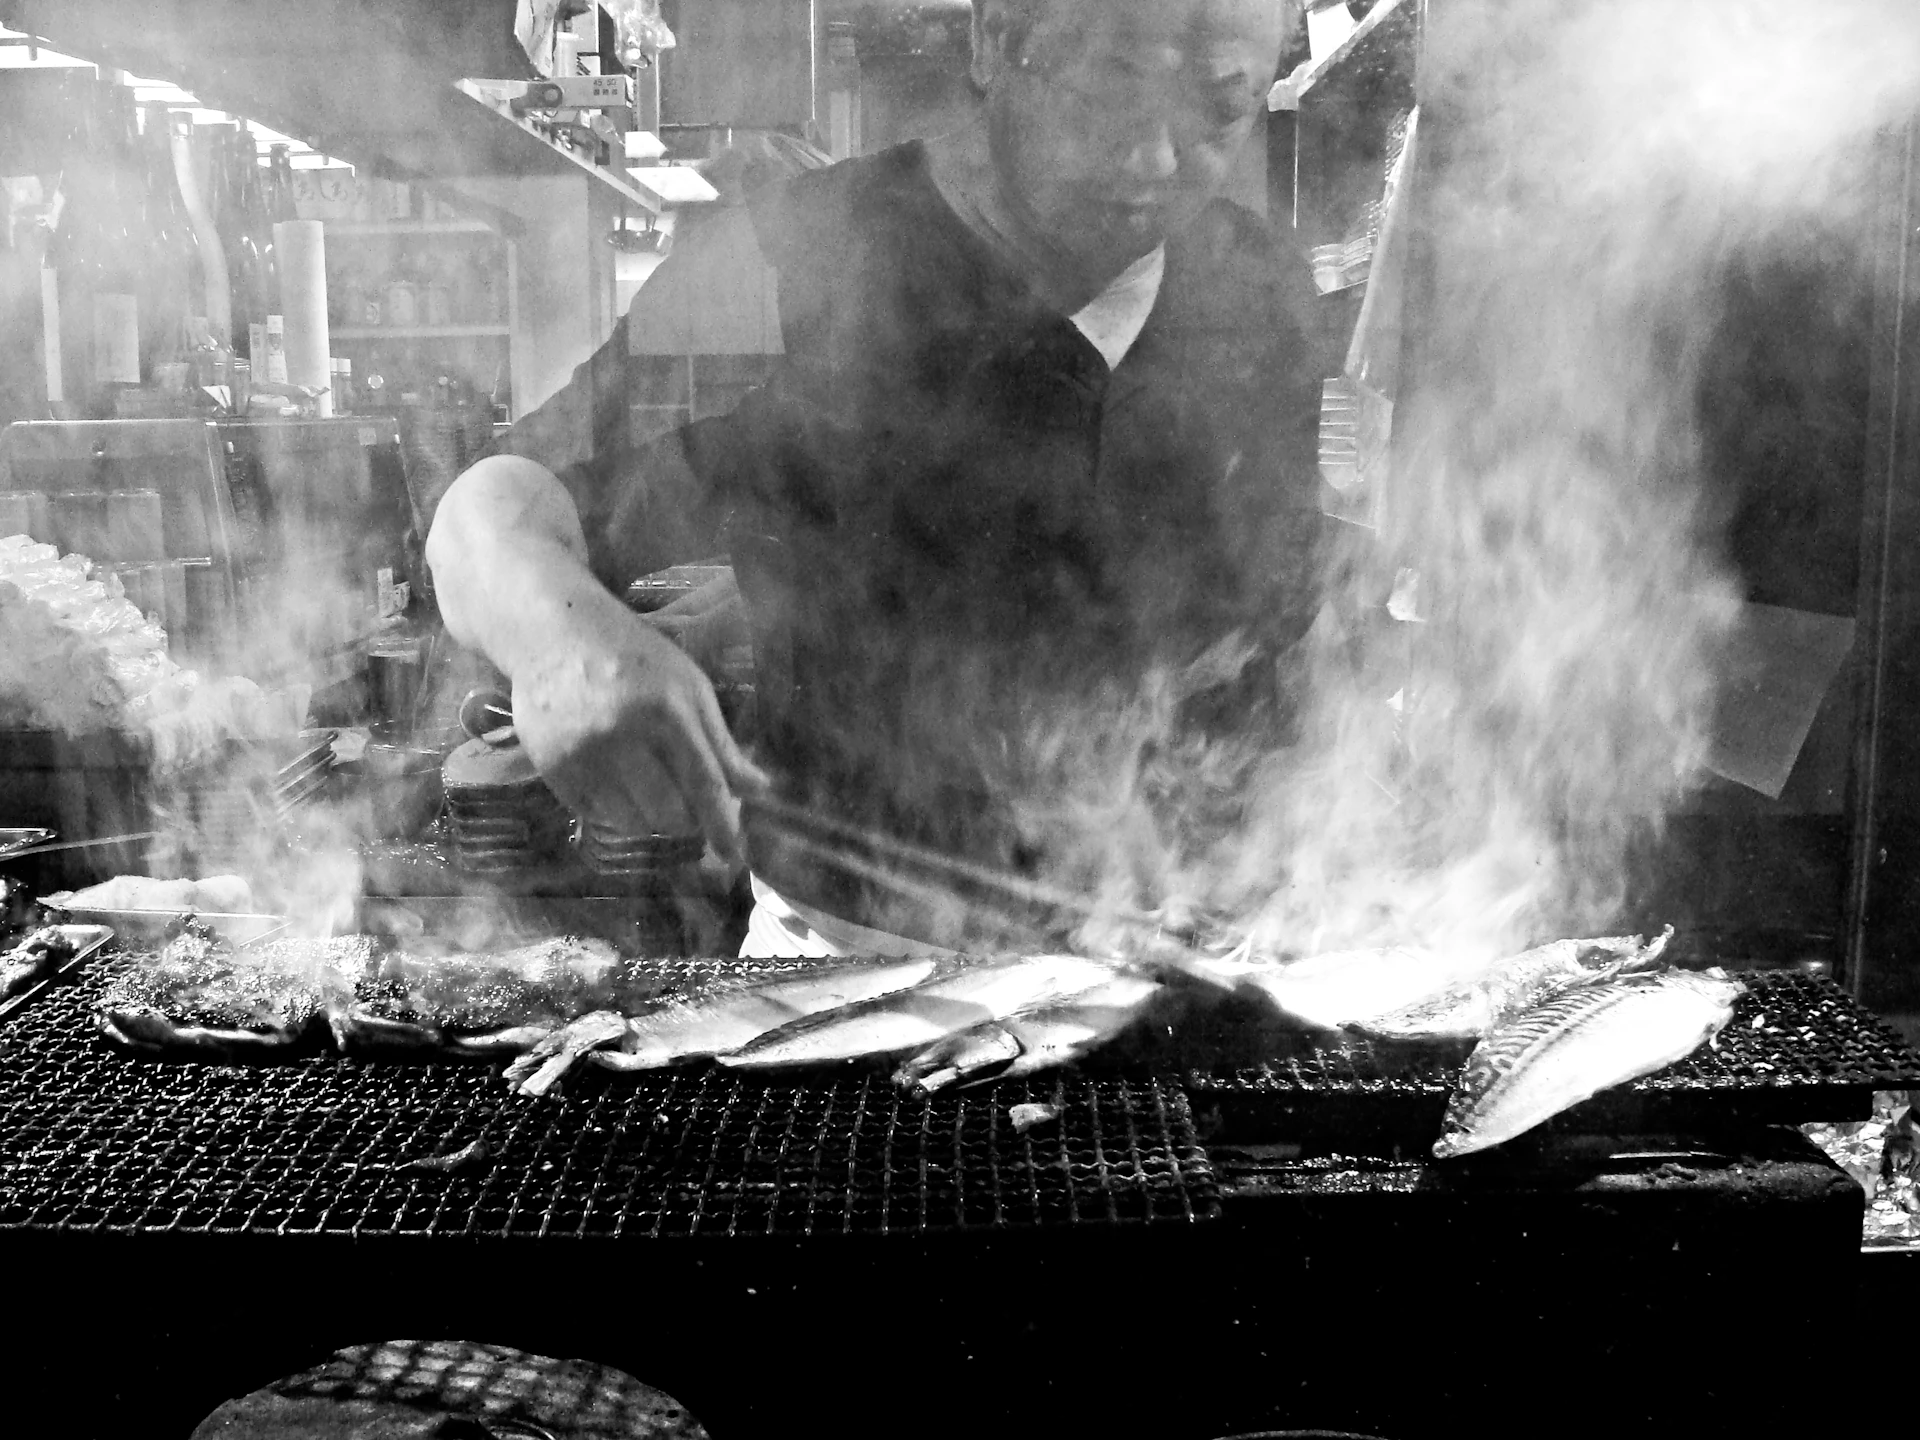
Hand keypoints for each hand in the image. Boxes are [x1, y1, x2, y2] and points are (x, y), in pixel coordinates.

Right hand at [510, 588, 769, 864]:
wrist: (556, 635)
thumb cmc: (636, 659)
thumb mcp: (690, 689)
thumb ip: (721, 745)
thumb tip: (759, 791)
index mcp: (667, 711)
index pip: (703, 783)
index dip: (722, 825)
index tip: (734, 855)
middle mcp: (623, 735)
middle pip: (668, 814)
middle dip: (686, 820)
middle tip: (688, 805)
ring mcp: (584, 754)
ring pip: (632, 822)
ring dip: (650, 818)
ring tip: (649, 785)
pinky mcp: (554, 768)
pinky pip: (596, 815)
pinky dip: (614, 808)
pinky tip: (614, 776)